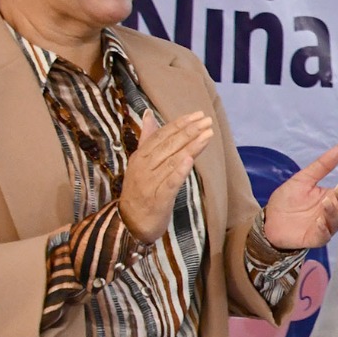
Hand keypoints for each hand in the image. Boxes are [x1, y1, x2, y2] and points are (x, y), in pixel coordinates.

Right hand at [119, 110, 213, 242]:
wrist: (130, 223)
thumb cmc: (141, 190)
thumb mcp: (141, 163)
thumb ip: (147, 139)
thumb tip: (148, 114)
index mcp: (140, 156)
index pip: (161, 135)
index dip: (180, 124)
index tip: (198, 115)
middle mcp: (144, 167)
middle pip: (169, 145)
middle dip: (189, 131)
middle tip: (207, 121)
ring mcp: (150, 183)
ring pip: (172, 161)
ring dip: (191, 146)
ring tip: (208, 134)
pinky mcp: (157, 199)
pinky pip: (169, 183)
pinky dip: (179, 171)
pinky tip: (190, 160)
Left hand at [263, 142, 337, 249]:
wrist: (269, 220)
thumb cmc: (288, 200)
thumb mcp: (303, 178)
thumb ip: (323, 165)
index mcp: (334, 198)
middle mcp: (333, 213)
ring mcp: (325, 227)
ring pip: (337, 221)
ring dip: (334, 212)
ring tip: (325, 202)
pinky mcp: (315, 238)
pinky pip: (324, 235)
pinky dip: (323, 229)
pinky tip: (318, 221)